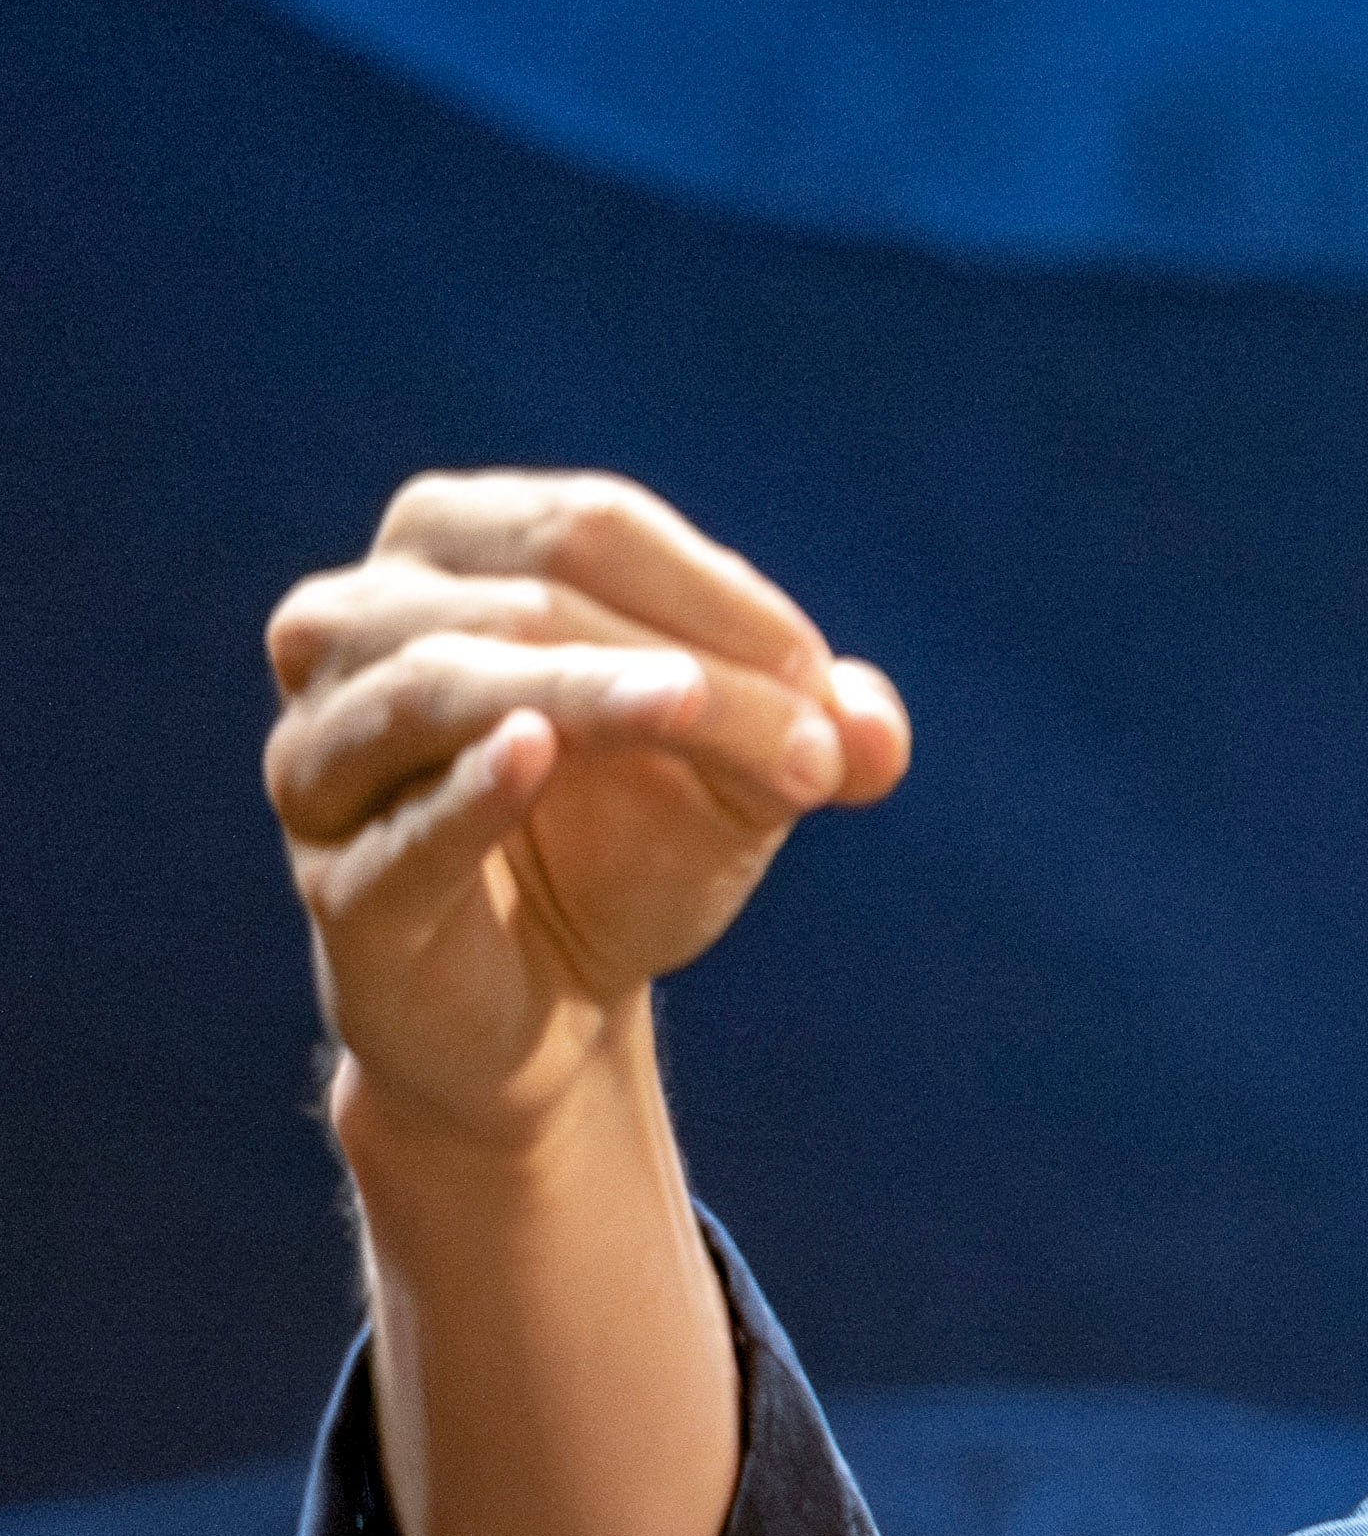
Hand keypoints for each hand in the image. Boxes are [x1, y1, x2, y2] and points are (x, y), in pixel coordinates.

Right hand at [265, 473, 910, 1152]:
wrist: (549, 1009)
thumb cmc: (627, 845)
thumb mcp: (742, 775)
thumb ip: (817, 728)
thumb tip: (876, 731)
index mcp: (449, 551)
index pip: (590, 526)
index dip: (717, 595)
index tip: (821, 683)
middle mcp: (352, 625)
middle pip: (526, 593)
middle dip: (682, 660)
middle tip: (811, 748)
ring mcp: (323, 751)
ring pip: (439, 684)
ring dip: (584, 694)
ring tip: (688, 707)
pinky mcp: (336, 882)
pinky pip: (397, 823)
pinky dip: (467, 787)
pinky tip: (534, 754)